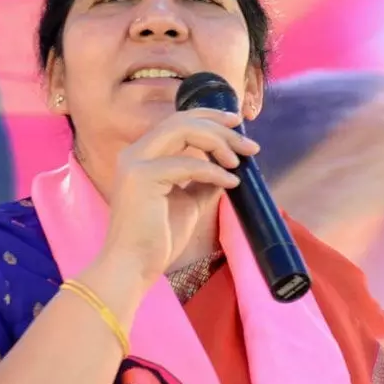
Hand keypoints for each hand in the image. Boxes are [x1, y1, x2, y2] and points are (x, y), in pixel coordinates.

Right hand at [98, 108, 260, 286]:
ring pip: (183, 131)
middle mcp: (135, 152)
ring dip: (218, 142)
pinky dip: (213, 170)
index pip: (177, 122)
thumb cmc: (157, 238)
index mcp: (143, 155)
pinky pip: (187, 164)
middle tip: (249, 144)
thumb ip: (202, 181)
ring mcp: (136, 163)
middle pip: (182, 120)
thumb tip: (228, 168)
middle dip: (220, 127)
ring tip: (239, 160)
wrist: (134, 266)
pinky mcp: (142, 177)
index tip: (237, 125)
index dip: (209, 117)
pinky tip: (230, 182)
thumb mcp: (188, 202)